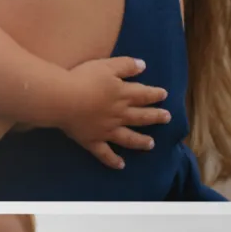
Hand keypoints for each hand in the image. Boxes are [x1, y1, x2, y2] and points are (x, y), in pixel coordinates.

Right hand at [51, 57, 168, 169]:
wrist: (63, 99)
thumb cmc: (84, 79)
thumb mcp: (107, 66)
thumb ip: (126, 66)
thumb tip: (143, 66)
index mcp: (123, 95)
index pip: (143, 95)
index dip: (155, 94)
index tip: (164, 95)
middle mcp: (119, 115)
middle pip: (141, 117)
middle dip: (155, 117)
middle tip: (167, 118)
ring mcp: (107, 130)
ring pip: (129, 138)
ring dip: (141, 141)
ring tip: (151, 144)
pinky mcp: (93, 141)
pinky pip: (105, 154)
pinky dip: (113, 161)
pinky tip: (121, 166)